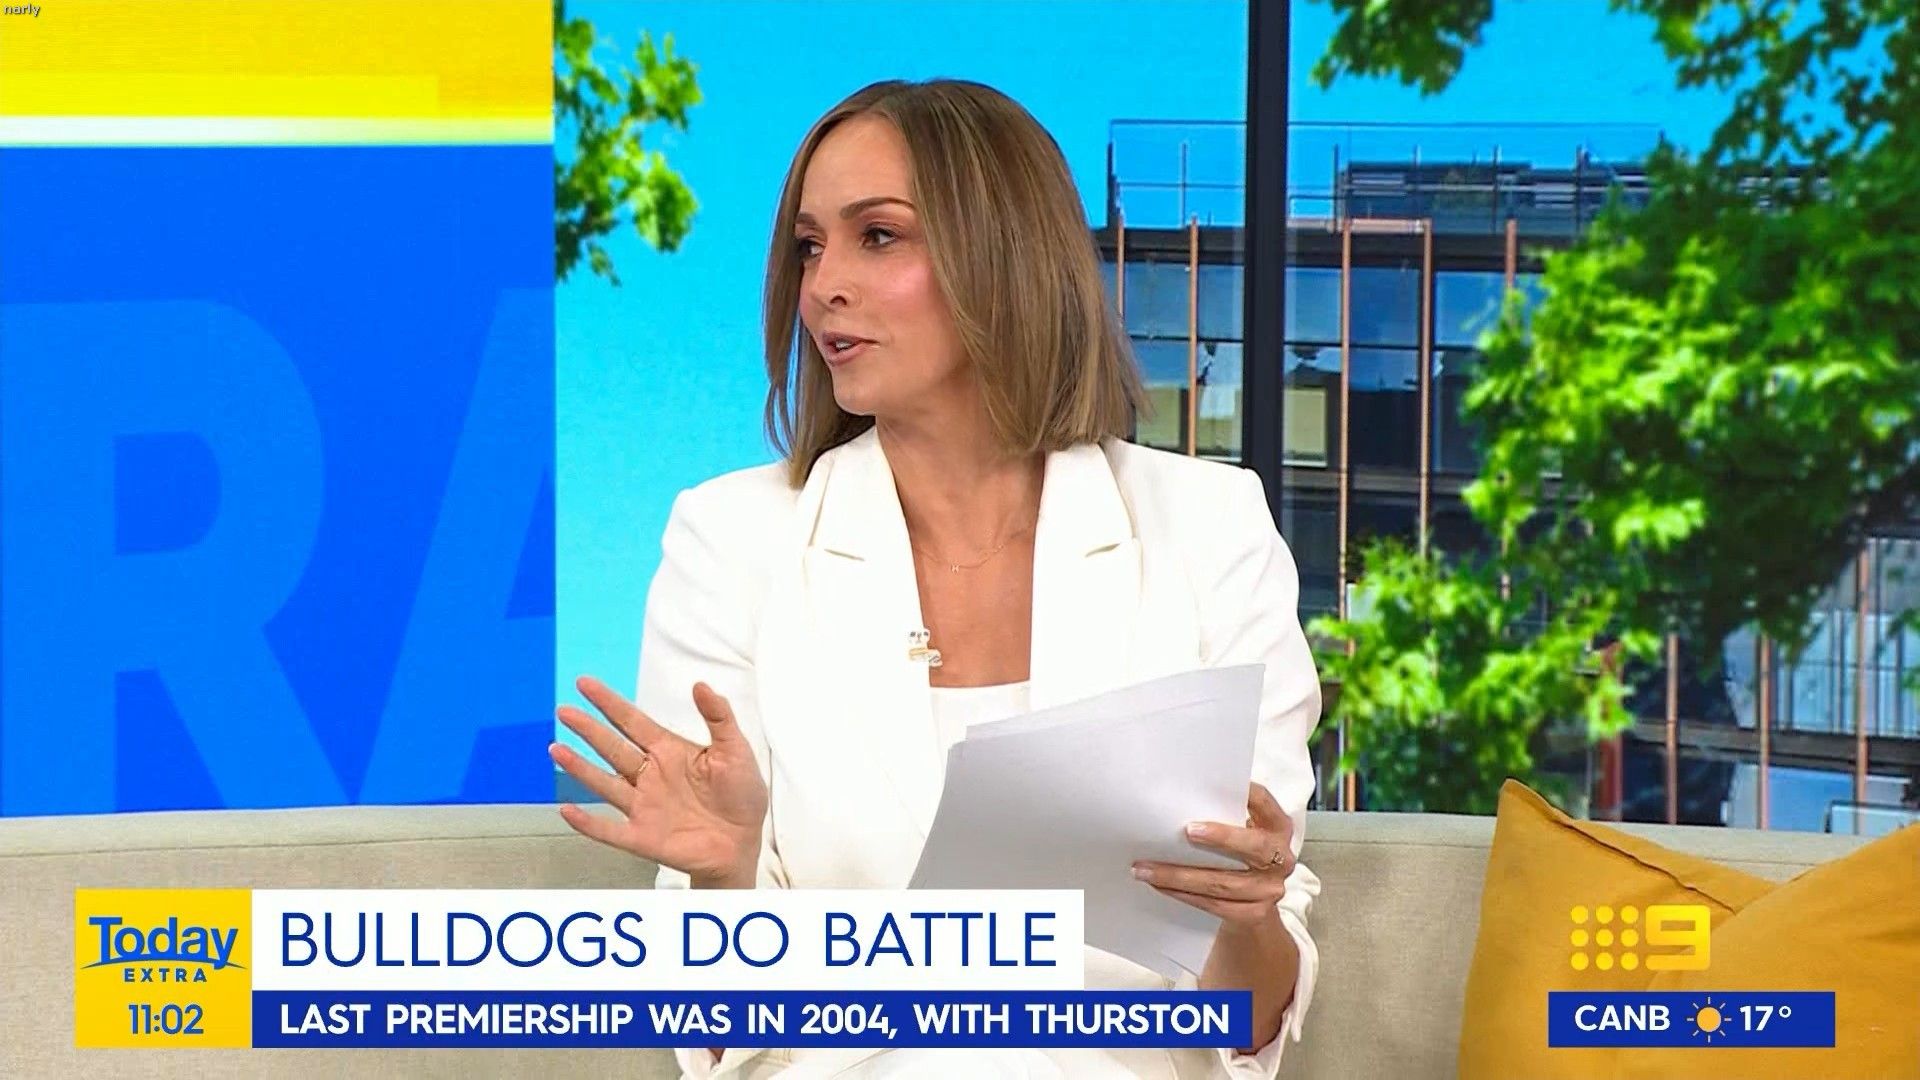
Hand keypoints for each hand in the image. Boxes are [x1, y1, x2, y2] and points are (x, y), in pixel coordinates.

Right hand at [549, 676, 768, 887]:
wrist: (743, 843)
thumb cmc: (741, 795)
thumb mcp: (736, 750)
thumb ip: (718, 718)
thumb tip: (701, 685)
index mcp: (668, 752)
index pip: (632, 722)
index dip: (609, 703)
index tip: (584, 683)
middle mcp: (650, 776)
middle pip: (613, 748)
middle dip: (589, 729)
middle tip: (564, 710)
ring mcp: (643, 806)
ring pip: (605, 784)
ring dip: (580, 768)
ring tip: (556, 749)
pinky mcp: (642, 836)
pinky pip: (609, 830)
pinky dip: (588, 823)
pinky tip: (567, 811)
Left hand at [1132, 782, 1294, 925]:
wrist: (1254, 907)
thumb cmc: (1241, 857)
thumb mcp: (1243, 832)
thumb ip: (1228, 817)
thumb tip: (1183, 800)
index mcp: (1278, 829)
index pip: (1266, 804)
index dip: (1248, 794)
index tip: (1218, 785)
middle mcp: (1280, 859)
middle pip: (1255, 847)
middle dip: (1222, 838)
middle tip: (1188, 831)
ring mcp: (1269, 890)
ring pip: (1222, 883)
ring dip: (1179, 875)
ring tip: (1146, 868)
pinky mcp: (1253, 914)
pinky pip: (1213, 905)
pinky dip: (1183, 894)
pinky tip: (1159, 886)